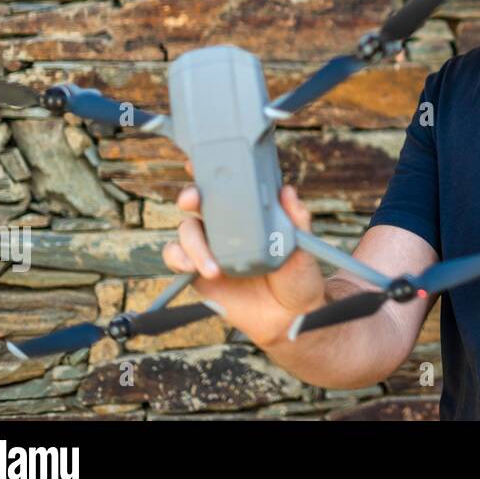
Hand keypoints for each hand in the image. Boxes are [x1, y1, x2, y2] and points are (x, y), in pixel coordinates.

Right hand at [161, 161, 326, 348]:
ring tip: (214, 267)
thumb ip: (295, 220)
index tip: (198, 161)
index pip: (229, 186)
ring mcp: (210, 247)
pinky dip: (179, 258)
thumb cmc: (299, 276)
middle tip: (194, 199)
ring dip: (192, 242)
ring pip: (186, 230)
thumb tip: (287, 191)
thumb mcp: (302, 246)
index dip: (210, 171)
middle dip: (191, 195)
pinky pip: (177, 258)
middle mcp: (227, 225)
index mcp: (250, 213)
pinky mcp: (197, 271)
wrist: (290, 317)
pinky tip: (193, 267)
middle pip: (199, 202)